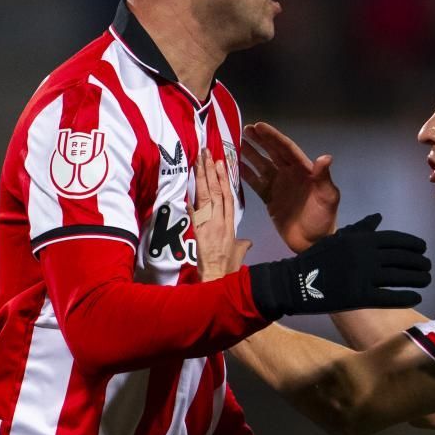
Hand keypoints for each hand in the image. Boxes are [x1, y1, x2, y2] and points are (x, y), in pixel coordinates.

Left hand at [190, 147, 251, 280]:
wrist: (219, 280)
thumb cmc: (229, 268)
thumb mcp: (239, 253)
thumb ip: (242, 244)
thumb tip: (247, 241)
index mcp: (231, 223)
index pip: (228, 195)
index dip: (224, 178)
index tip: (220, 163)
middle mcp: (221, 221)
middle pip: (216, 191)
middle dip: (211, 171)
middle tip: (206, 154)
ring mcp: (210, 226)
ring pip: (206, 198)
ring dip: (201, 178)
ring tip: (199, 162)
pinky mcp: (199, 234)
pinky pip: (194, 215)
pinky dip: (191, 203)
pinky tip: (187, 190)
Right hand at [240, 122, 340, 252]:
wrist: (313, 243)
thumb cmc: (323, 219)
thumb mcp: (327, 197)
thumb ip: (323, 177)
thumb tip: (325, 157)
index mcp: (304, 170)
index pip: (286, 149)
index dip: (273, 137)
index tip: (259, 126)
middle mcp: (290, 173)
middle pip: (272, 152)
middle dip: (259, 140)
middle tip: (244, 129)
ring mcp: (279, 185)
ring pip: (262, 165)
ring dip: (250, 154)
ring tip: (235, 143)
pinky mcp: (269, 198)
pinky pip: (255, 183)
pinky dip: (246, 174)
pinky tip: (234, 167)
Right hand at [247, 213, 431, 317]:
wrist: (296, 282)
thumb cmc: (317, 259)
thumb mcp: (339, 238)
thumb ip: (361, 229)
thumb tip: (379, 218)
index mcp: (362, 239)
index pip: (397, 240)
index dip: (414, 245)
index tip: (423, 249)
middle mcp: (367, 255)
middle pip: (402, 258)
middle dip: (419, 262)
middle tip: (427, 267)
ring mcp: (364, 276)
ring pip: (400, 277)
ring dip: (418, 278)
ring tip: (426, 280)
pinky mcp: (360, 296)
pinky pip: (390, 296)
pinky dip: (406, 296)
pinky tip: (415, 297)